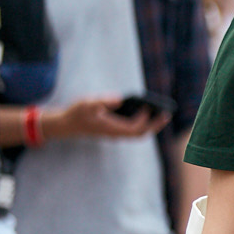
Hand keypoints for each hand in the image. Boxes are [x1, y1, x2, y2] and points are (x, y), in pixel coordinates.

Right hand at [47, 97, 168, 140]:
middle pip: (140, 134)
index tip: (149, 107)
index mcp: (111, 129)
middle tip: (167, 114)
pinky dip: (142, 124)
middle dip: (154, 125)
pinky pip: (132, 131)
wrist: (66, 125)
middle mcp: (115, 134)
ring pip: (137, 134)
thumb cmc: (76, 113)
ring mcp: (115, 134)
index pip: (134, 128)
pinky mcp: (114, 131)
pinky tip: (147, 113)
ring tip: (161, 114)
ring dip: (150, 125)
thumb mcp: (86, 104)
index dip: (144, 119)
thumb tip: (119, 99)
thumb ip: (103, 101)